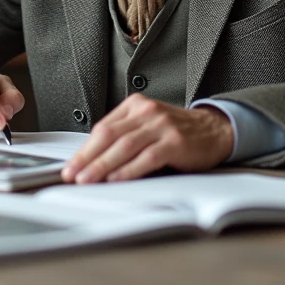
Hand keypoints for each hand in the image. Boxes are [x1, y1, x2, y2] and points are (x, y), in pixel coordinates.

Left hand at [61, 94, 233, 183]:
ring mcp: (162, 125)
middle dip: (88, 158)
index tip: (71, 167)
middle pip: (110, 136)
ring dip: (103, 166)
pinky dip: (129, 170)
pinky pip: (147, 157)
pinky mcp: (175, 141)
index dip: (84, 149)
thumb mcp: (147, 125)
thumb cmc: (176, 132)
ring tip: (89, 179)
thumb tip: (92, 161)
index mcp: (136, 105)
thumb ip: (123, 136)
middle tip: (73, 175)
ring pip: (125, 146)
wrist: (214, 130)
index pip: (102, 128)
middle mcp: (147, 111)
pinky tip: (117, 179)